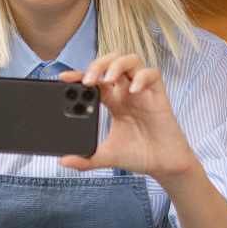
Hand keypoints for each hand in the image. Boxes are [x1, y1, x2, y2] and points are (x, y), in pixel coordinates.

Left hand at [58, 53, 196, 181]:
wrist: (163, 166)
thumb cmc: (138, 155)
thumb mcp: (106, 156)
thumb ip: (86, 159)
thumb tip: (64, 161)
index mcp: (113, 102)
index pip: (95, 79)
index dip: (80, 74)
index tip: (64, 77)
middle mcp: (126, 92)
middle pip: (111, 62)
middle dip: (98, 65)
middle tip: (88, 80)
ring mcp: (143, 92)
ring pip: (131, 61)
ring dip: (117, 65)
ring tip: (108, 80)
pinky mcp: (159, 96)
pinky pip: (153, 75)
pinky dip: (142, 77)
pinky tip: (133, 91)